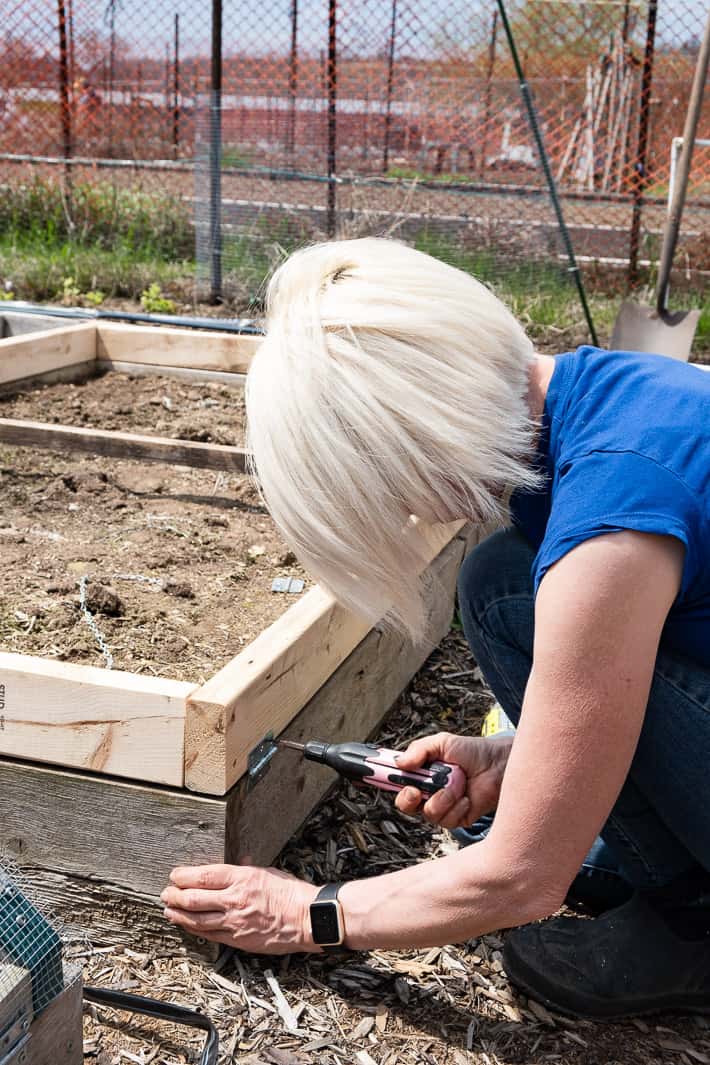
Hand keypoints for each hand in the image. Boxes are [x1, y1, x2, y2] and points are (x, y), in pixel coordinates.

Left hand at [161, 864, 320, 953]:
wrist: (307, 918)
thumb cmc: (291, 893)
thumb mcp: (268, 872)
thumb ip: (248, 868)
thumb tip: (239, 861)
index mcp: (242, 878)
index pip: (204, 876)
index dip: (184, 876)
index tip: (174, 875)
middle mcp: (235, 900)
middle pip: (194, 898)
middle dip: (175, 896)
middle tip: (166, 893)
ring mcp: (235, 922)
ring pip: (197, 920)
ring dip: (179, 915)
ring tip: (169, 911)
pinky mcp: (238, 939)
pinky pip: (210, 935)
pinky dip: (195, 930)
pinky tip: (187, 926)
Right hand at [394, 731, 512, 828]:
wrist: (498, 765)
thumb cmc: (471, 751)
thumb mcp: (442, 742)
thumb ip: (419, 750)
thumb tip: (400, 762)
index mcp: (420, 773)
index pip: (396, 781)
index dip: (384, 781)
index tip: (380, 778)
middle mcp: (428, 792)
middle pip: (405, 804)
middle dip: (408, 798)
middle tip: (416, 790)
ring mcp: (442, 806)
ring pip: (428, 812)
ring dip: (443, 797)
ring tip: (458, 784)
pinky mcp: (456, 819)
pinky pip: (447, 820)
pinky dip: (457, 806)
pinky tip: (467, 797)